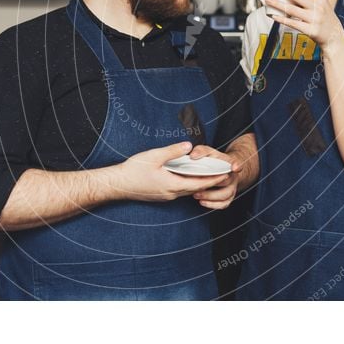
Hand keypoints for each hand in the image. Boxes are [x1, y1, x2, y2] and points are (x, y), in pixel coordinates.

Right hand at [114, 141, 229, 202]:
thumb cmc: (134, 170)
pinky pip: (179, 190)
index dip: (213, 179)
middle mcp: (172, 193)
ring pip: (188, 190)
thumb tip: (189, 147)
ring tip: (209, 174)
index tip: (225, 174)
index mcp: (172, 185)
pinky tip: (188, 177)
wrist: (118, 184)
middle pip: (196, 189)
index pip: (199, 184)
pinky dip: (188, 184)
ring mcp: (166, 196)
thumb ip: (173, 151)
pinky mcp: (161, 195)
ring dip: (199, 183)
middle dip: (209, 181)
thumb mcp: (154, 156)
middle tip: (222, 173)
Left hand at [189, 144, 240, 209]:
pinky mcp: (229, 197)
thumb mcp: (207, 152)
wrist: (222, 170)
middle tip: (198, 185)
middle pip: (226, 181)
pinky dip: (212, 204)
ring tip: (196, 194)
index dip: (237, 165)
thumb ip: (201, 151)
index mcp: (229, 163)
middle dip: (212, 184)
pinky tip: (202, 201)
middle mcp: (233, 176)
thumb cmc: (214, 160)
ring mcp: (232, 188)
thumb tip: (193, 155)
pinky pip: (223, 204)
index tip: (235, 167)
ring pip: (225, 195)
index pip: (236, 163)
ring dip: (210, 196)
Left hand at [266, 0, 343, 49]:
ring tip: (267, 0)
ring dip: (277, 3)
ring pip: (292, 9)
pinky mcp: (310, 30)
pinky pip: (292, 23)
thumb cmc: (324, 18)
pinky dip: (281, 19)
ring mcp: (314, 19)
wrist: (334, 36)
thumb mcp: (322, 4)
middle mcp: (319, 7)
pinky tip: (273, 16)